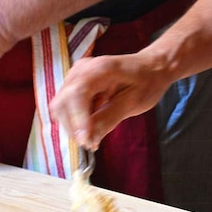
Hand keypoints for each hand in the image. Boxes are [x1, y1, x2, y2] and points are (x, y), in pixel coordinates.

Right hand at [49, 52, 171, 147]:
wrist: (150, 68)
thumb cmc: (147, 82)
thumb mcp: (135, 101)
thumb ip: (110, 117)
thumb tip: (90, 138)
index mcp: (100, 69)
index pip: (77, 94)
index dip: (77, 119)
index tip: (85, 141)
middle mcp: (83, 69)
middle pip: (62, 102)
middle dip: (73, 127)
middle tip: (92, 144)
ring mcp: (76, 75)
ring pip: (61, 106)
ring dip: (73, 126)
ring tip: (94, 137)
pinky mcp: (75, 84)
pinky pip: (67, 106)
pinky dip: (76, 121)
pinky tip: (92, 126)